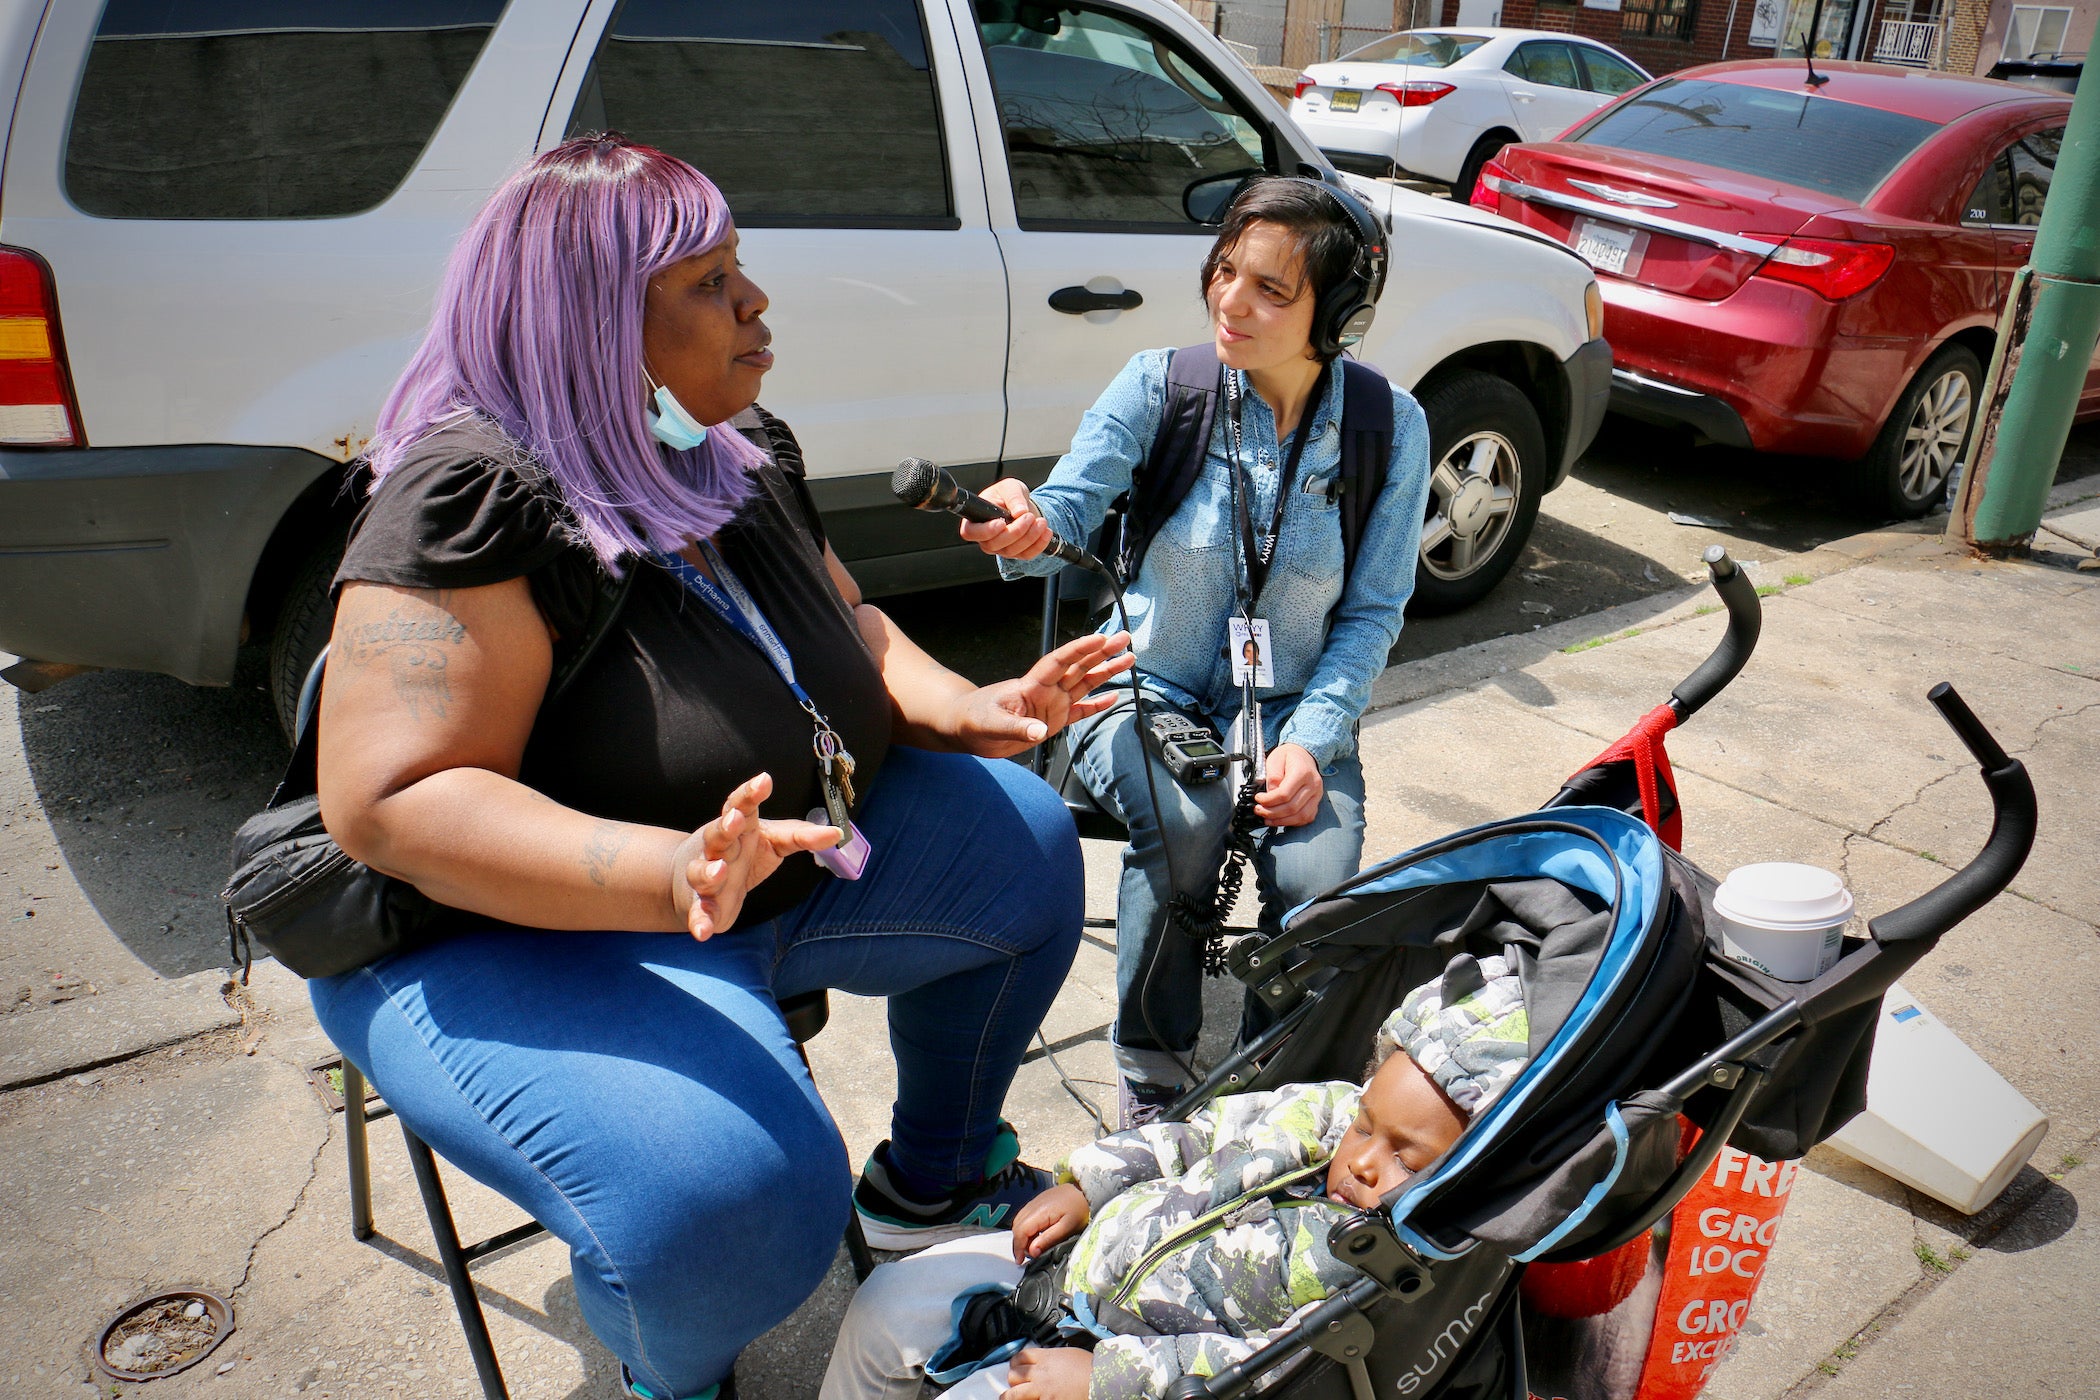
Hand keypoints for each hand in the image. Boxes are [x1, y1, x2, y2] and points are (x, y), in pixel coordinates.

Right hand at [672, 773, 844, 939]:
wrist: (696, 880)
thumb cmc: (742, 853)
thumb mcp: (774, 841)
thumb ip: (802, 836)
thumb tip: (837, 833)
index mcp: (738, 828)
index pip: (741, 805)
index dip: (750, 793)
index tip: (764, 780)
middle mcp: (717, 848)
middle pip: (717, 833)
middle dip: (725, 826)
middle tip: (735, 820)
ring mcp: (705, 875)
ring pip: (701, 871)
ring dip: (708, 871)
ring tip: (719, 871)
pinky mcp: (701, 904)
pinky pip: (698, 912)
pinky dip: (698, 921)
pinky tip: (703, 932)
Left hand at [945, 631, 1133, 757]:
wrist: (965, 728)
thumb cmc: (973, 719)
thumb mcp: (991, 725)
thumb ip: (1016, 728)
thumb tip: (1040, 731)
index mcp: (1031, 685)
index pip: (1059, 662)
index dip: (1079, 650)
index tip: (1100, 639)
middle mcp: (1046, 691)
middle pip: (1078, 667)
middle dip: (1101, 652)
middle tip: (1123, 638)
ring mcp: (1051, 704)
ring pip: (1084, 683)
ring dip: (1105, 672)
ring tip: (1127, 659)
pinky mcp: (1053, 720)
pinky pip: (1080, 710)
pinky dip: (1097, 704)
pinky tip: (1113, 696)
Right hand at [960, 479, 1056, 560]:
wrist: (1024, 506)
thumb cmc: (1009, 496)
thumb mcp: (1010, 487)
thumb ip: (1013, 496)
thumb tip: (1019, 512)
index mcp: (976, 519)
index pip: (971, 532)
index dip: (985, 531)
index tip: (1001, 523)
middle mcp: (986, 538)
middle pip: (994, 544)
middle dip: (1015, 531)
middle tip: (1028, 516)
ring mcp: (1000, 548)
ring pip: (1012, 551)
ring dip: (1030, 537)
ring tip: (1041, 521)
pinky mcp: (1016, 553)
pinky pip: (1026, 555)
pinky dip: (1039, 544)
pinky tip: (1046, 531)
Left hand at [1006, 1347, 1093, 1399]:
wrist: (1102, 1379)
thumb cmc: (1090, 1367)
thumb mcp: (1068, 1354)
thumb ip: (1051, 1358)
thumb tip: (1043, 1363)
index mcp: (1046, 1358)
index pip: (1020, 1357)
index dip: (1015, 1364)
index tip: (1016, 1368)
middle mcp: (1041, 1373)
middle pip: (1014, 1375)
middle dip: (1013, 1381)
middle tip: (1015, 1385)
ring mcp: (1043, 1390)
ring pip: (1014, 1394)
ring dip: (1010, 1397)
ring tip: (1008, 1399)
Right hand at [1011, 1183, 1089, 1263]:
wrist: (1085, 1190)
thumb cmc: (1079, 1208)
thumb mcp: (1067, 1228)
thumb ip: (1048, 1239)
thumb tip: (1033, 1251)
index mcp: (1040, 1212)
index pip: (1021, 1231)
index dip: (1018, 1247)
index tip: (1020, 1260)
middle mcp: (1033, 1205)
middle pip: (1017, 1227)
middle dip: (1018, 1244)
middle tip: (1025, 1257)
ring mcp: (1034, 1202)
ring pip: (1019, 1221)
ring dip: (1021, 1237)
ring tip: (1030, 1249)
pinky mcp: (1037, 1202)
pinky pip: (1025, 1216)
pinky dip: (1025, 1229)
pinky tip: (1034, 1236)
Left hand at [1254, 743, 1323, 827]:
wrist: (1303, 754)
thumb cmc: (1288, 756)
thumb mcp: (1275, 759)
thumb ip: (1272, 777)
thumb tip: (1270, 795)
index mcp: (1302, 772)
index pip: (1285, 794)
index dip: (1269, 800)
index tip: (1258, 799)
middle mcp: (1313, 785)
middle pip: (1292, 807)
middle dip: (1272, 812)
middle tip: (1259, 810)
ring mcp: (1317, 794)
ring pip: (1301, 816)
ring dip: (1282, 821)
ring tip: (1267, 818)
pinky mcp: (1316, 802)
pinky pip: (1306, 817)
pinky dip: (1292, 822)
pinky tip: (1280, 819)